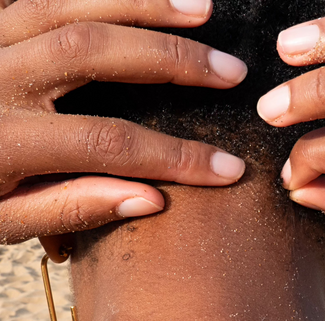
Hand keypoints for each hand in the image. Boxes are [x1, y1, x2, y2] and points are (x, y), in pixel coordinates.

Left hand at [0, 0, 246, 252]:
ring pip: (72, 4)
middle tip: (230, 70)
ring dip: (143, 4)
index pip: (107, 144)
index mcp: (1, 140)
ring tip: (201, 10)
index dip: (175, 157)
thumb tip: (150, 199)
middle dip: (173, 61)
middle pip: (96, 52)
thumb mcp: (1, 223)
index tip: (227, 168)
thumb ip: (70, 208)